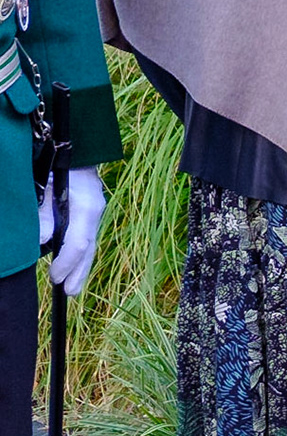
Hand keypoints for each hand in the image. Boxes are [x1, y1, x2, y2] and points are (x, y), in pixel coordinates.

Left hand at [38, 167, 105, 296]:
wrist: (75, 142)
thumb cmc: (56, 162)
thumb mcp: (44, 186)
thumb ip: (44, 213)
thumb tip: (46, 242)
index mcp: (88, 207)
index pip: (79, 243)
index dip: (67, 264)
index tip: (54, 279)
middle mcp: (95, 210)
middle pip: (89, 246)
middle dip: (80, 271)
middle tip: (71, 293)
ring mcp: (94, 208)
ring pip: (89, 241)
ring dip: (80, 263)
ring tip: (72, 284)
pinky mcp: (88, 206)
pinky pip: (85, 233)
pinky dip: (79, 249)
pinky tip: (71, 259)